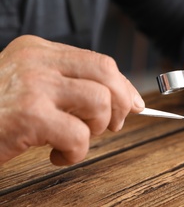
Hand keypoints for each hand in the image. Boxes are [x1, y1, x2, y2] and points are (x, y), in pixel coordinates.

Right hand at [0, 35, 144, 165]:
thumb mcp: (32, 88)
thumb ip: (71, 86)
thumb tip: (126, 100)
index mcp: (38, 50)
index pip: (99, 62)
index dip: (123, 86)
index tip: (133, 105)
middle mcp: (36, 61)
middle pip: (106, 74)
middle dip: (120, 104)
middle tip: (110, 126)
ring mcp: (32, 86)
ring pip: (99, 101)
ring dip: (97, 128)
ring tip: (75, 139)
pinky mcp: (28, 116)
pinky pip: (79, 135)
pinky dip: (75, 153)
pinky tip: (56, 155)